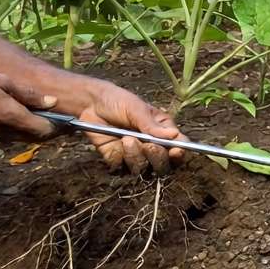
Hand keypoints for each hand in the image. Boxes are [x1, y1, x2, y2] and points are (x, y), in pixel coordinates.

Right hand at [0, 71, 58, 140]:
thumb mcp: (1, 81)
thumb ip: (29, 94)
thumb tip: (52, 102)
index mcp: (12, 117)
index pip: (45, 131)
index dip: (60, 127)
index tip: (70, 120)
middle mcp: (5, 131)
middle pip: (36, 138)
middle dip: (51, 131)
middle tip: (61, 119)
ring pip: (23, 138)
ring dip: (36, 131)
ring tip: (44, 116)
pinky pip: (9, 136)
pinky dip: (21, 130)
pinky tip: (21, 116)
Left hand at [61, 80, 187, 174]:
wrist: (90, 104)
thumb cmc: (118, 101)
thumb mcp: (136, 108)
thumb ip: (152, 125)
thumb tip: (174, 135)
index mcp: (162, 130)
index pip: (178, 146)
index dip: (179, 153)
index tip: (175, 151)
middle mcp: (151, 145)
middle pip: (163, 163)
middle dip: (157, 156)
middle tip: (148, 145)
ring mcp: (134, 154)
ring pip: (142, 167)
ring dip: (135, 155)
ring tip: (126, 138)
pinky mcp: (116, 159)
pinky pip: (121, 167)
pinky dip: (119, 157)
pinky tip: (115, 143)